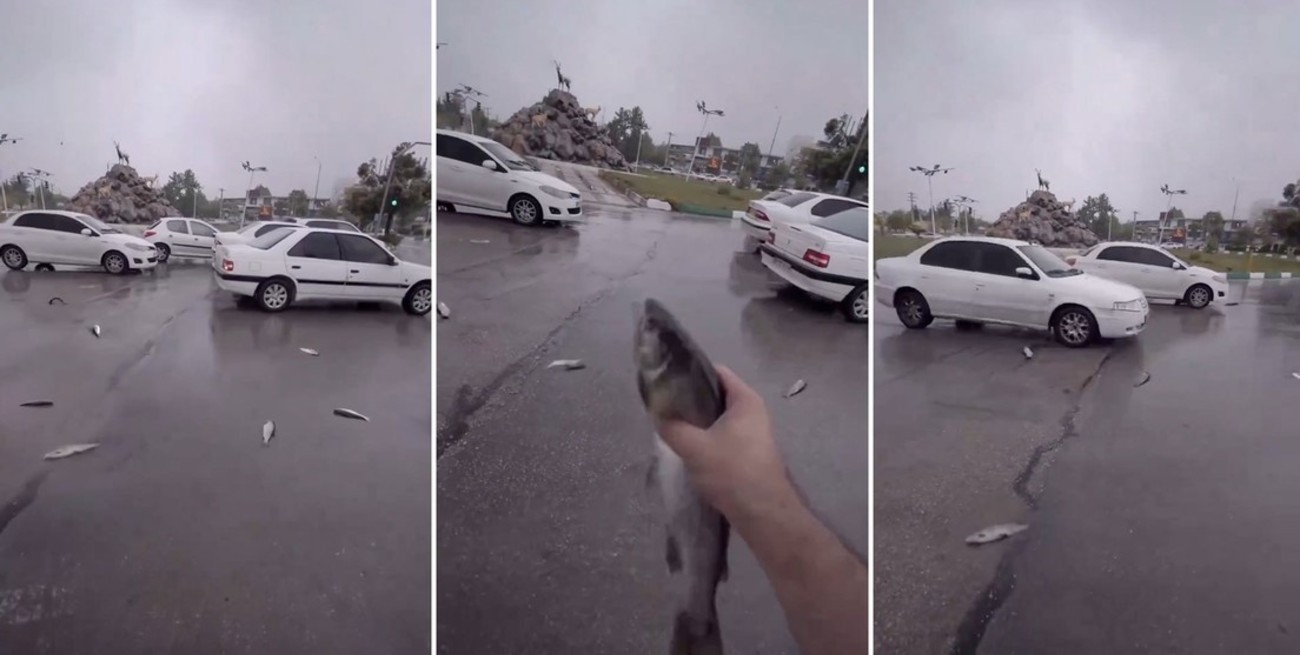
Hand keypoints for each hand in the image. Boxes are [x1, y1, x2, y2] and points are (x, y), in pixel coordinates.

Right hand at [654, 366, 793, 520]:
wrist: (762, 512)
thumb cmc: (731, 471)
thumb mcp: (693, 447)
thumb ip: (671, 426)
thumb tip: (655, 412)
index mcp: (745, 400)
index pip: (716, 371)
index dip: (691, 372)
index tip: (668, 380)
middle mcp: (753, 411)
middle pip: (717, 395)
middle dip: (692, 399)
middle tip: (666, 405)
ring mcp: (753, 433)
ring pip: (719, 418)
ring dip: (698, 421)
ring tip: (674, 426)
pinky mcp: (749, 452)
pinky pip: (723, 435)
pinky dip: (707, 437)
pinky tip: (690, 447)